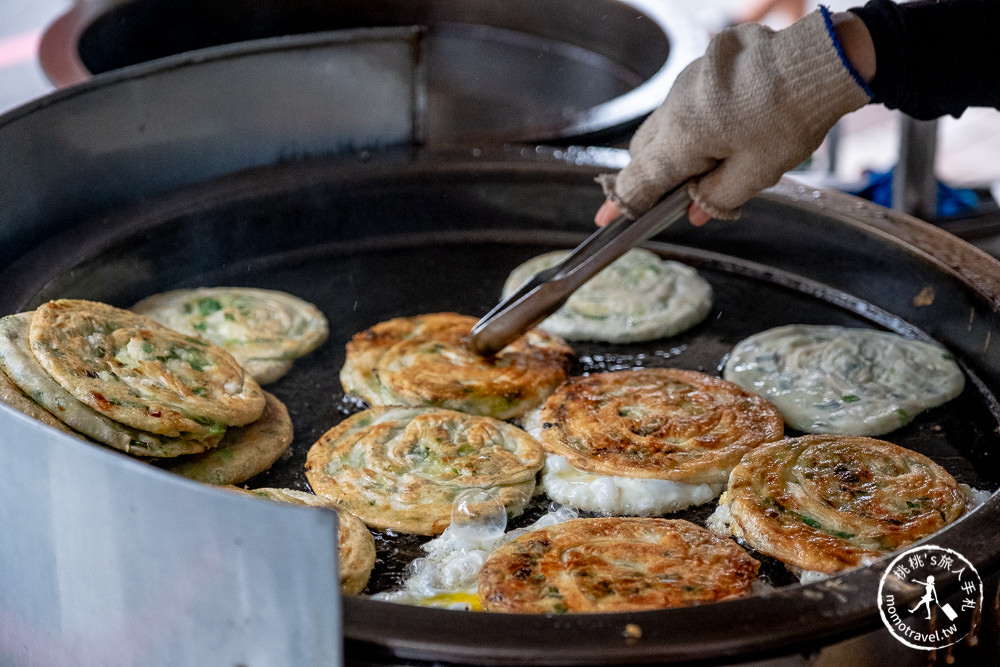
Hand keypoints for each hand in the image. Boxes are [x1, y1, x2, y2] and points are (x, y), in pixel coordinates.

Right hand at [595, 9, 872, 221]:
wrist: (815, 63)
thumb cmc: (787, 118)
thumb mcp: (755, 174)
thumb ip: (716, 197)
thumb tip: (694, 212)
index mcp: (681, 139)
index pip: (639, 180)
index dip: (622, 204)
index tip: (605, 220)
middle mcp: (674, 109)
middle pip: (644, 152)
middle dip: (653, 175)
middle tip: (680, 194)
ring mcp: (685, 85)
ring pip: (663, 127)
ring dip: (676, 149)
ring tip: (717, 161)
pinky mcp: (700, 69)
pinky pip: (682, 106)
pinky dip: (692, 126)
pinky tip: (726, 132)